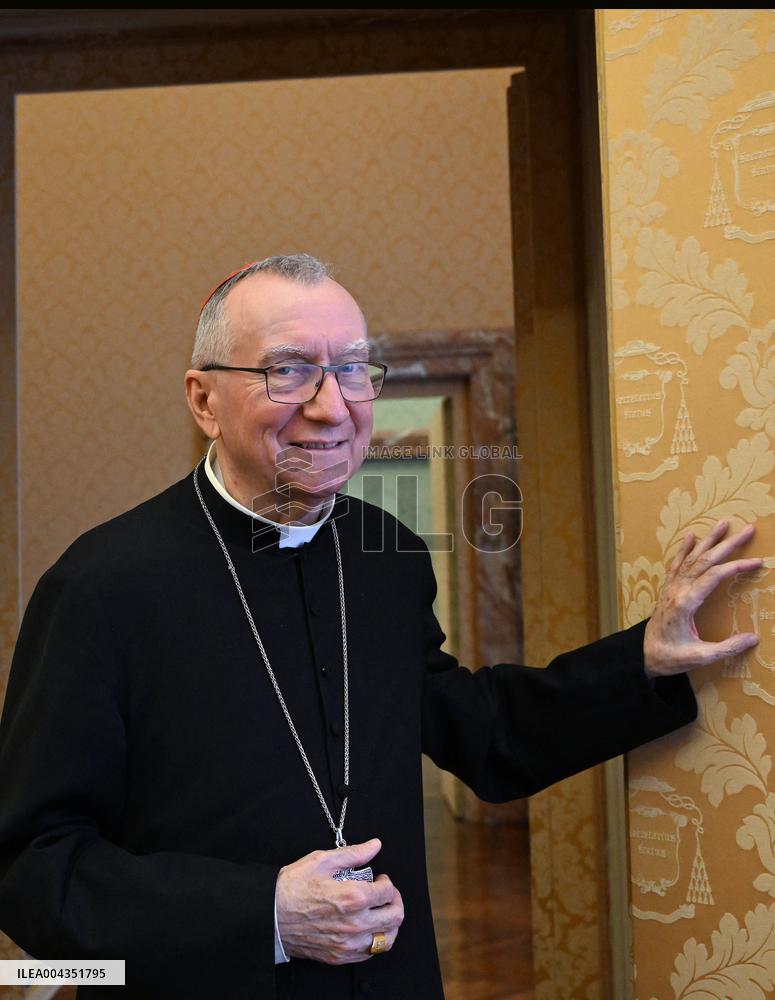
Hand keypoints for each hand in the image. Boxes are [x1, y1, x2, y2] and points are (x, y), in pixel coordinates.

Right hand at [275, 838, 403, 964]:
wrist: (269, 916)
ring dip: (389, 924)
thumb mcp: (322, 861)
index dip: (388, 882)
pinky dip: (375, 940)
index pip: (388, 892)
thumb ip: (353, 853)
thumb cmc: (292, 887)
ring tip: (380, 912)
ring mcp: (348, 944)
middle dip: (395, 901)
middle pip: (395, 917)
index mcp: (352, 898)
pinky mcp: (339, 956)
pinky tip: (367, 929)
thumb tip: (374, 845)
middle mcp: (354, 924)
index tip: (380, 879)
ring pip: (387, 940)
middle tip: (385, 894)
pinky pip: (370, 953)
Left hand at [644, 520, 763, 677]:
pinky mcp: (667, 590)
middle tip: (747, 529)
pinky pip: (676, 564)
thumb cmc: (671, 657)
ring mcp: (671, 588)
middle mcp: (677, 590)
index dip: (736, 566)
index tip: (757, 561)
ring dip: (708, 540)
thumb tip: (754, 638)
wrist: (642, 655)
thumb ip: (727, 647)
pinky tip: (691, 536)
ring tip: (722, 523)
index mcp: (686, 603)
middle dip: (728, 544)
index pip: (715, 576)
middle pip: (705, 560)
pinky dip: (685, 548)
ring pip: (691, 558)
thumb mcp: (701, 656)